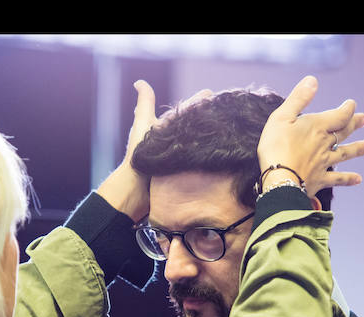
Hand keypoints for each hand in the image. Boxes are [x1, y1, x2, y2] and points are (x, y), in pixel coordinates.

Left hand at [98, 81, 213, 221]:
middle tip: (224, 107)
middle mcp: (173, 141)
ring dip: (210, 133)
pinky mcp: (185, 171)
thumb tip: (139, 81)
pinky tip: (221, 147)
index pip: (186, 110)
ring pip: (198, 141)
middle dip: (208, 116)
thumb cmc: (138, 155)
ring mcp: (179, 157)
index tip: (211, 92)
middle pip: (194, 125)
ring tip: (227, 124)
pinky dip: (208, 152)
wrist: (136, 187)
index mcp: (166, 128)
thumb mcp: (143, 123)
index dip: (198, 101)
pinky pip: (199, 159)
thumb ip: (145, 104)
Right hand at [257, 76, 363, 198]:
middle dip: (354, 124)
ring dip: (357, 149)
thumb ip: (298, 99)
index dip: (347, 109)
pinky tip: (358, 179)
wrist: (279, 180)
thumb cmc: (276, 147)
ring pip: (344, 153)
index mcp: (317, 127)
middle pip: (344, 132)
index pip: (339, 115)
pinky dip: (348, 178)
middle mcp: (324, 144)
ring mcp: (323, 162)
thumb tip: (313, 80)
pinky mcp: (319, 180)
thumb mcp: (281, 117)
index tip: (352, 104)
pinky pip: (337, 179)